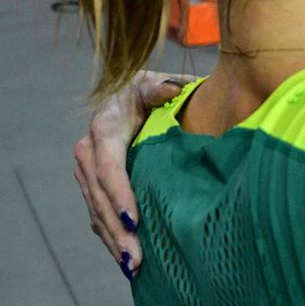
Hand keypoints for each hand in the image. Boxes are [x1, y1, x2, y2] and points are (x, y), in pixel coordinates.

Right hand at [73, 71, 193, 278]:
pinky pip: (100, 214)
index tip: (134, 220)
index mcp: (103, 130)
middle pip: (100, 198)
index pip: (108, 168)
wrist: (130, 93)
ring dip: (113, 240)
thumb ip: (162, 88)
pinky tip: (126, 256)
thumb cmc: (148, 88)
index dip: (120, 195)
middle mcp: (89, 154)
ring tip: (132, 265)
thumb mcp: (153, 83)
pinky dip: (111, 236)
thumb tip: (170, 88)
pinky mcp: (94, 185)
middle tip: (135, 257)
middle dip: (117, 229)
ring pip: (98, 212)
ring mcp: (89, 172)